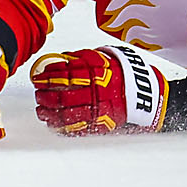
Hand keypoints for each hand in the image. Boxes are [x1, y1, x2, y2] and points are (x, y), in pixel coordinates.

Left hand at [29, 44, 168, 134]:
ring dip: (50, 113)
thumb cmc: (126, 74)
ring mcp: (99, 110)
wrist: (149, 96)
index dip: (47, 76)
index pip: (65, 74)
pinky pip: (78, 128)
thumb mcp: (106, 58)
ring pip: (67, 114)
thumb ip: (84, 59)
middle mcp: (96, 92)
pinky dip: (62, 127)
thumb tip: (61, 59)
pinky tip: (53, 123)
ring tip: (41, 110)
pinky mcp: (102, 125)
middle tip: (38, 93)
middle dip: (45, 95)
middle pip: (63, 95)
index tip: (37, 77)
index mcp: (97, 73)